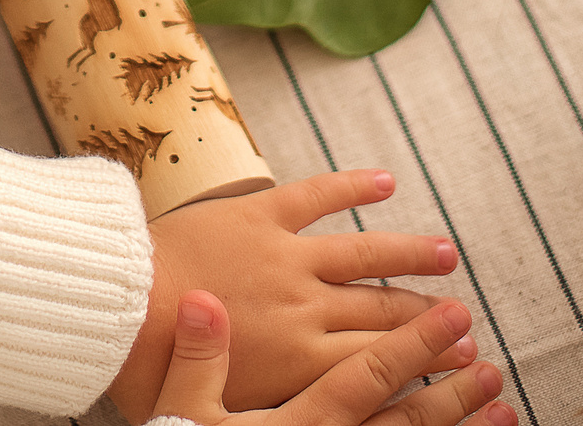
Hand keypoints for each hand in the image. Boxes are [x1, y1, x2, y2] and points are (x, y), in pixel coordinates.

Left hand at [109, 170, 460, 420]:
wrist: (116, 307)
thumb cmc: (154, 368)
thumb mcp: (223, 407)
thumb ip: (272, 402)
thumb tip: (306, 412)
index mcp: (300, 360)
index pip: (381, 359)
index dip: (427, 355)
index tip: (461, 353)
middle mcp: (306, 307)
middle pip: (384, 312)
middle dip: (430, 316)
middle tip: (466, 318)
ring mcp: (284, 256)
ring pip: (367, 253)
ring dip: (411, 252)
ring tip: (448, 255)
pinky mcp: (257, 214)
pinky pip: (317, 195)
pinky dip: (353, 185)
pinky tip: (386, 181)